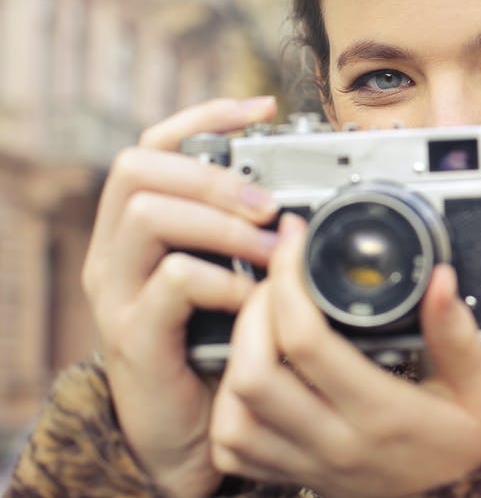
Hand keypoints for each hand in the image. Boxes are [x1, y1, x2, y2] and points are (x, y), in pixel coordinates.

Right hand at [82, 97, 280, 497]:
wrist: (187, 432)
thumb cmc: (216, 347)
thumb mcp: (232, 277)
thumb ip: (248, 235)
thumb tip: (304, 190)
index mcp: (139, 226)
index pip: (153, 144)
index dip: (204, 116)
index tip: (262, 108)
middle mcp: (116, 251)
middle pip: (139, 168)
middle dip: (213, 174)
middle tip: (270, 202)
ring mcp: (118, 292)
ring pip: (149, 216)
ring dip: (223, 223)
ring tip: (273, 247)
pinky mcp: (134, 335)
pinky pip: (170, 282)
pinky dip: (221, 281)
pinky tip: (252, 298)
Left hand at [209, 214, 480, 495]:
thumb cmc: (472, 448)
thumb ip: (457, 334)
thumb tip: (439, 278)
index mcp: (383, 413)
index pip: (307, 342)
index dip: (290, 282)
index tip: (297, 242)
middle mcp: (338, 443)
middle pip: (252, 374)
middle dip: (251, 312)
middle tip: (276, 278)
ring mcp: (311, 466)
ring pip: (233, 416)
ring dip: (235, 360)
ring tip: (261, 320)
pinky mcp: (298, 480)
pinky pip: (235, 450)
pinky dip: (230, 408)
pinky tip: (253, 375)